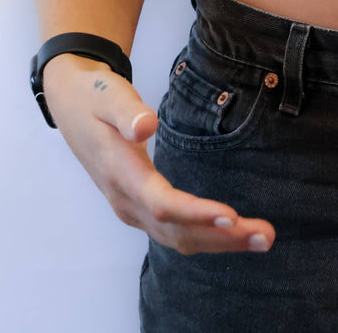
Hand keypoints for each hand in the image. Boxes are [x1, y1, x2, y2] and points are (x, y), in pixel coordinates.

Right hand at [41, 53, 275, 254]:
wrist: (71, 105)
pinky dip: (205, 237)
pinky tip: (233, 234)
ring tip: (261, 239)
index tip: (231, 217)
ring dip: (220, 242)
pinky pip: (174, 232)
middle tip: (266, 236)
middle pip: (176, 231)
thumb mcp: (107, 94)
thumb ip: (127, 110)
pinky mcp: (139, 207)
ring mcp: (131, 208)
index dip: (196, 213)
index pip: (162, 203)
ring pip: (177, 238)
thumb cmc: (94, 97)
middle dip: (222, 238)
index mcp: (120, 173)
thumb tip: (146, 126)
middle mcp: (126, 200)